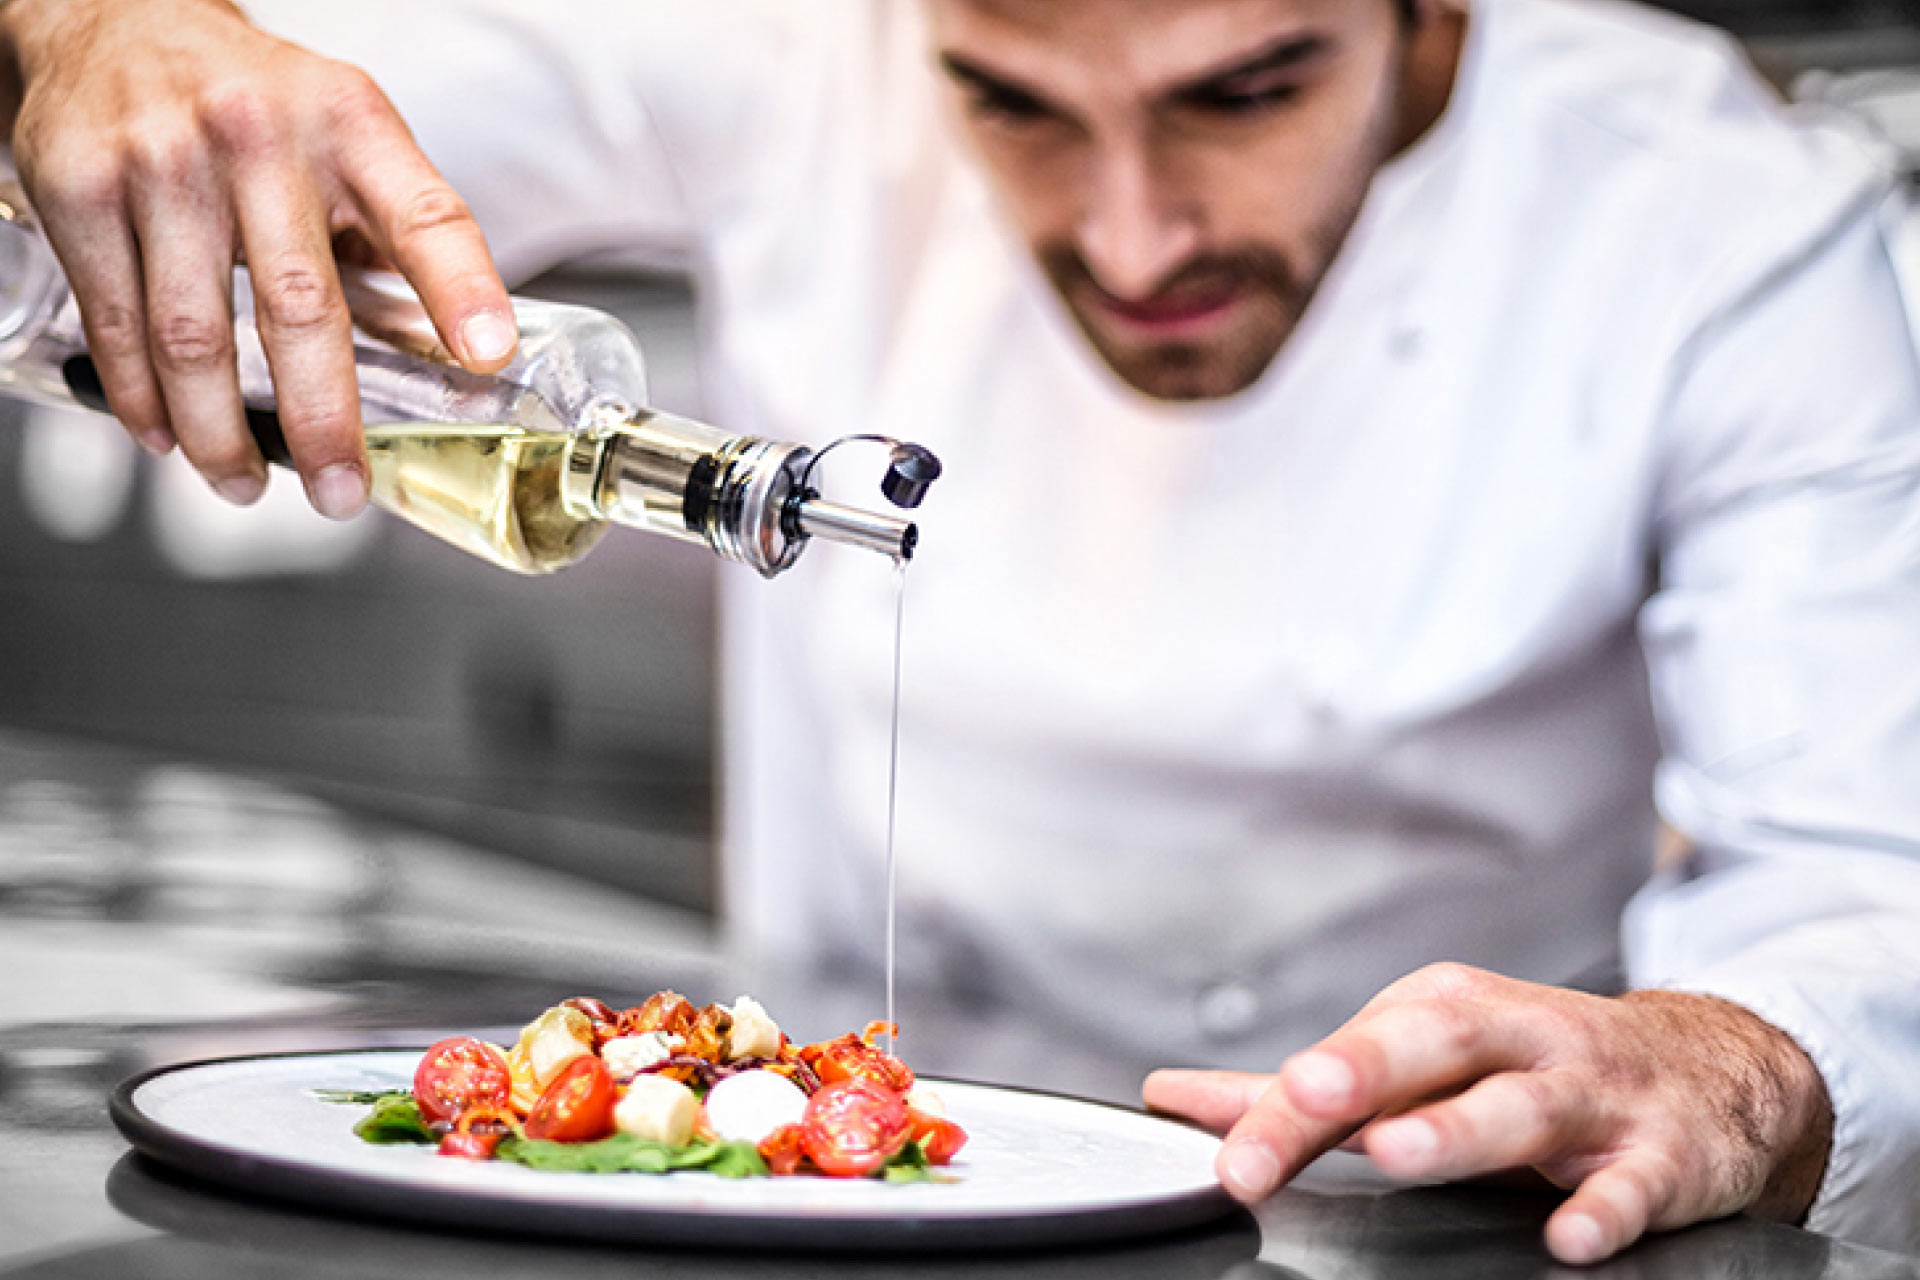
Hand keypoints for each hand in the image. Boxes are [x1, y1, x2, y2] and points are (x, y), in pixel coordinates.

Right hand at [0, 0, 514, 515]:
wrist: (111, 16)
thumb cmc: (254, 100)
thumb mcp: (347, 133)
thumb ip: (392, 229)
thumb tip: (454, 349)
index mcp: (351, 126)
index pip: (424, 215)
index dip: (461, 289)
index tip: (487, 355)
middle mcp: (257, 137)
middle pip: (301, 307)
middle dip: (324, 422)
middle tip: (339, 493)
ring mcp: (161, 162)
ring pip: (195, 337)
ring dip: (222, 435)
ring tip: (245, 483)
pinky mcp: (78, 188)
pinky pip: (117, 323)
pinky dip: (144, 400)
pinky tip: (168, 437)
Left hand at [1143, 963, 1833, 1266]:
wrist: (1707, 1067)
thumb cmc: (1531, 1064)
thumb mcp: (1419, 1060)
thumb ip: (1303, 1091)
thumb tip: (1177, 1099)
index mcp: (1442, 1014)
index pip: (1348, 1056)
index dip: (1281, 1106)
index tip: (1229, 1154)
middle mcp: (1512, 1040)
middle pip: (1428, 1046)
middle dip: (1360, 1071)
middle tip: (1302, 1100)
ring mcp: (1589, 1093)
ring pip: (1521, 1106)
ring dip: (1460, 1128)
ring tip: (1399, 1153)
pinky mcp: (1661, 1152)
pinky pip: (1633, 1182)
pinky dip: (1604, 1206)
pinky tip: (1568, 1235)